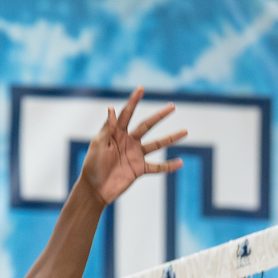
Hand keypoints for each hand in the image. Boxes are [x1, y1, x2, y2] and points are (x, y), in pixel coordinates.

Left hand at [77, 88, 185, 203]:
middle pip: (146, 126)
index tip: (141, 88)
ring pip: (156, 144)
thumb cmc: (92, 165)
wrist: (94, 189)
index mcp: (116, 133)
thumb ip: (107, 128)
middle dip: (159, 116)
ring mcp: (135, 155)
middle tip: (172, 106)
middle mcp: (128, 142)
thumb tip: (112, 108)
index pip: (126, 114)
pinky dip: (168, 166)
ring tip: (185, 131)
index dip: (134, 101)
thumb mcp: (98, 145)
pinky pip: (157, 167)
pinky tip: (180, 163)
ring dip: (171, 138)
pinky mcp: (139, 169)